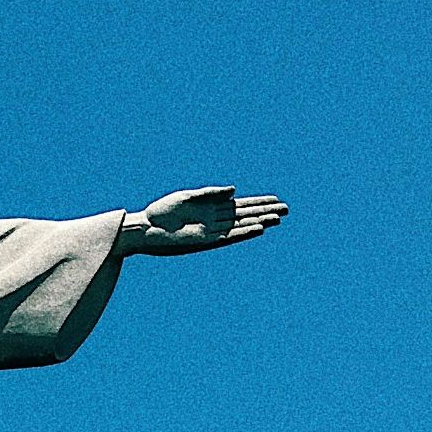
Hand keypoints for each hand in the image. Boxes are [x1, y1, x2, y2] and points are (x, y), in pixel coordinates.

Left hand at [121, 186, 286, 255]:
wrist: (145, 228)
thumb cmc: (161, 212)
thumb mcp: (188, 197)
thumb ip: (211, 193)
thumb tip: (235, 190)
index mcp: (210, 207)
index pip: (240, 205)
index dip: (258, 202)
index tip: (276, 199)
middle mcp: (214, 220)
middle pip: (246, 215)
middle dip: (265, 211)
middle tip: (286, 209)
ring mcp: (211, 231)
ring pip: (241, 226)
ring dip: (259, 222)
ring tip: (277, 219)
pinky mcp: (205, 241)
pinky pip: (229, 237)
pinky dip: (244, 232)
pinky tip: (258, 228)